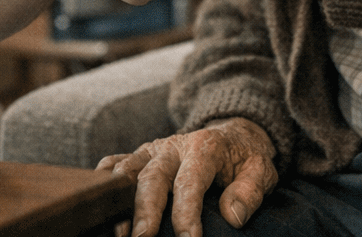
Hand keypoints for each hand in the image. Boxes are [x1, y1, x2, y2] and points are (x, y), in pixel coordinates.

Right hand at [98, 118, 277, 236]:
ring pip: (127, 170)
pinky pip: (114, 162)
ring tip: (119, 233)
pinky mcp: (140, 156)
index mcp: (205, 147)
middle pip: (153, 176)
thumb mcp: (260, 170)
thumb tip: (234, 216)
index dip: (187, 210)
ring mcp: (153, 150)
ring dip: (120, 200)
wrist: (230, 135)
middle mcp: (173, 146)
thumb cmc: (243, 159)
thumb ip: (250, 191)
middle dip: (145, 209)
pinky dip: (103, 181)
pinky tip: (100, 206)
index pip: (191, 179)